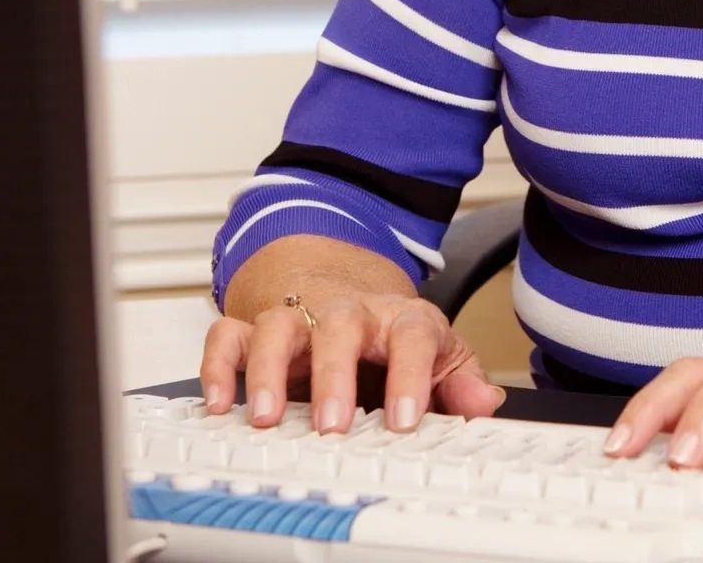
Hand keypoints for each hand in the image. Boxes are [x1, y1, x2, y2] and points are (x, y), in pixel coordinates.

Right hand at [199, 291, 505, 436]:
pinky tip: (220, 403)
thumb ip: (460, 380)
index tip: (407, 419)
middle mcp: (346, 313)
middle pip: (339, 326)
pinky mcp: (255, 326)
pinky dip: (218, 367)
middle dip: (333, 376)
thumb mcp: (437, 351)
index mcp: (398, 319)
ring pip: (277, 327)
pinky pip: (228, 335)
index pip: (412, 337)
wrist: (340, 277)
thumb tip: (484, 402)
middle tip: (332, 425)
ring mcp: (298, 317)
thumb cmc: (388, 330)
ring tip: (265, 418)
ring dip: (267, 372)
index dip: (411, 376)